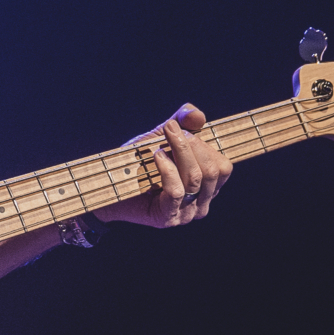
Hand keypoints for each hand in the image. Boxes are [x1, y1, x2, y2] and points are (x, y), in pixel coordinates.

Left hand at [96, 103, 231, 228]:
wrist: (110, 186)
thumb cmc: (138, 162)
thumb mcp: (162, 135)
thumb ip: (183, 120)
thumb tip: (198, 116)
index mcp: (208, 187)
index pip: (223, 167)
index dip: (205, 144)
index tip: (181, 128)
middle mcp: (202, 203)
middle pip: (212, 170)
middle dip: (191, 145)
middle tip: (169, 131)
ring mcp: (186, 214)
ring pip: (195, 178)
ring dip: (179, 152)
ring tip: (160, 144)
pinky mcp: (167, 218)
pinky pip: (176, 191)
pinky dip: (167, 169)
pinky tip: (156, 157)